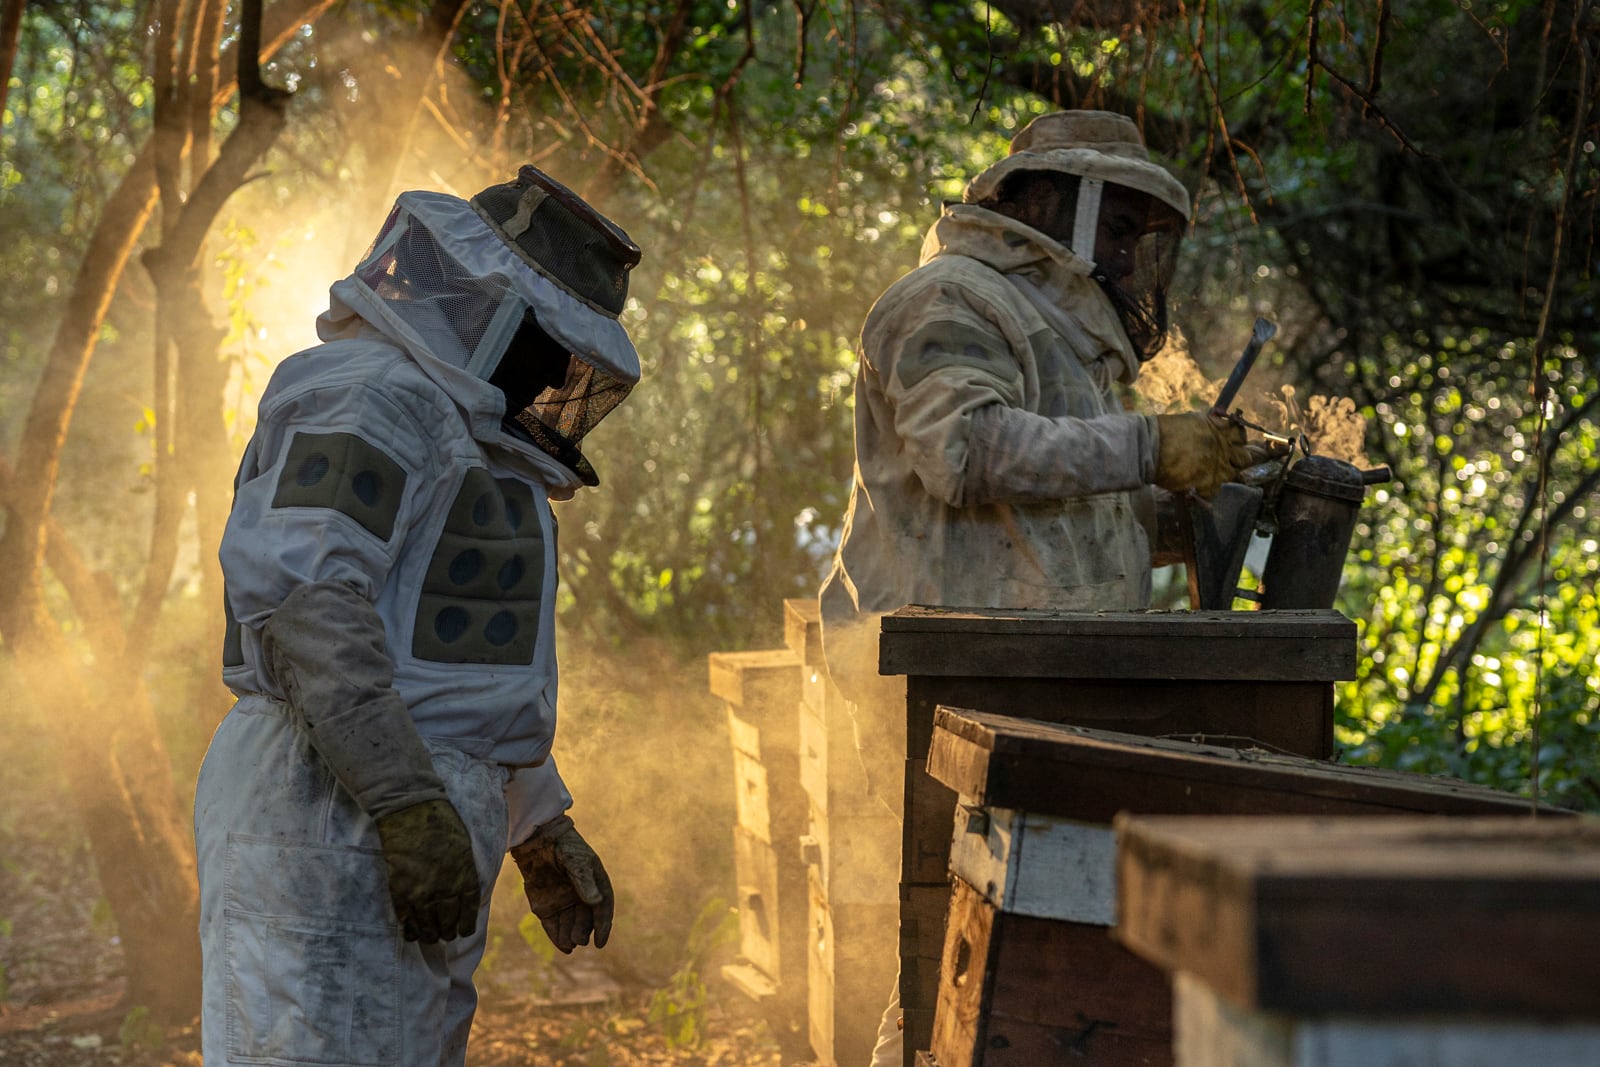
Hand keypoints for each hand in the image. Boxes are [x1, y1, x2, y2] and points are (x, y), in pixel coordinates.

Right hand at [374, 798, 481, 942]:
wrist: (412, 811)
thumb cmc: (442, 822)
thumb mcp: (465, 846)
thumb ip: (465, 870)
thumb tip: (464, 888)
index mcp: (465, 877)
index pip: (468, 911)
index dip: (466, 924)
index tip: (464, 931)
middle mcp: (445, 890)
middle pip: (447, 921)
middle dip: (447, 932)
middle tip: (446, 936)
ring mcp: (421, 892)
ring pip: (426, 925)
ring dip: (429, 935)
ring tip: (430, 938)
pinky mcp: (400, 890)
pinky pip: (405, 917)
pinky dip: (409, 928)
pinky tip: (411, 932)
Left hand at [511, 816, 613, 953]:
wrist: (536, 837)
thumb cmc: (562, 845)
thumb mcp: (575, 860)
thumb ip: (584, 881)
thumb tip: (596, 902)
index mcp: (594, 882)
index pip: (602, 907)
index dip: (603, 925)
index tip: (600, 942)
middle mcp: (580, 895)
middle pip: (585, 919)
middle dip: (583, 931)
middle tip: (579, 940)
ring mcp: (562, 901)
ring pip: (569, 925)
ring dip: (570, 936)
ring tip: (569, 945)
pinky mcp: (544, 905)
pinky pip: (552, 924)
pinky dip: (556, 936)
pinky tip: (561, 945)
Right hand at [1154, 411, 1251, 496]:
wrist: (1150, 446)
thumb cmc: (1164, 430)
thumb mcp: (1190, 421)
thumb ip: (1205, 427)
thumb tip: (1209, 429)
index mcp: (1218, 429)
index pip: (1241, 435)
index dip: (1237, 441)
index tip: (1230, 444)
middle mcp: (1222, 447)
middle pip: (1244, 458)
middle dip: (1236, 461)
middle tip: (1222, 463)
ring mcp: (1217, 465)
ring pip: (1232, 476)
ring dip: (1221, 476)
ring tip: (1207, 477)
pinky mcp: (1207, 482)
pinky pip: (1214, 492)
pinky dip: (1206, 491)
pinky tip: (1196, 488)